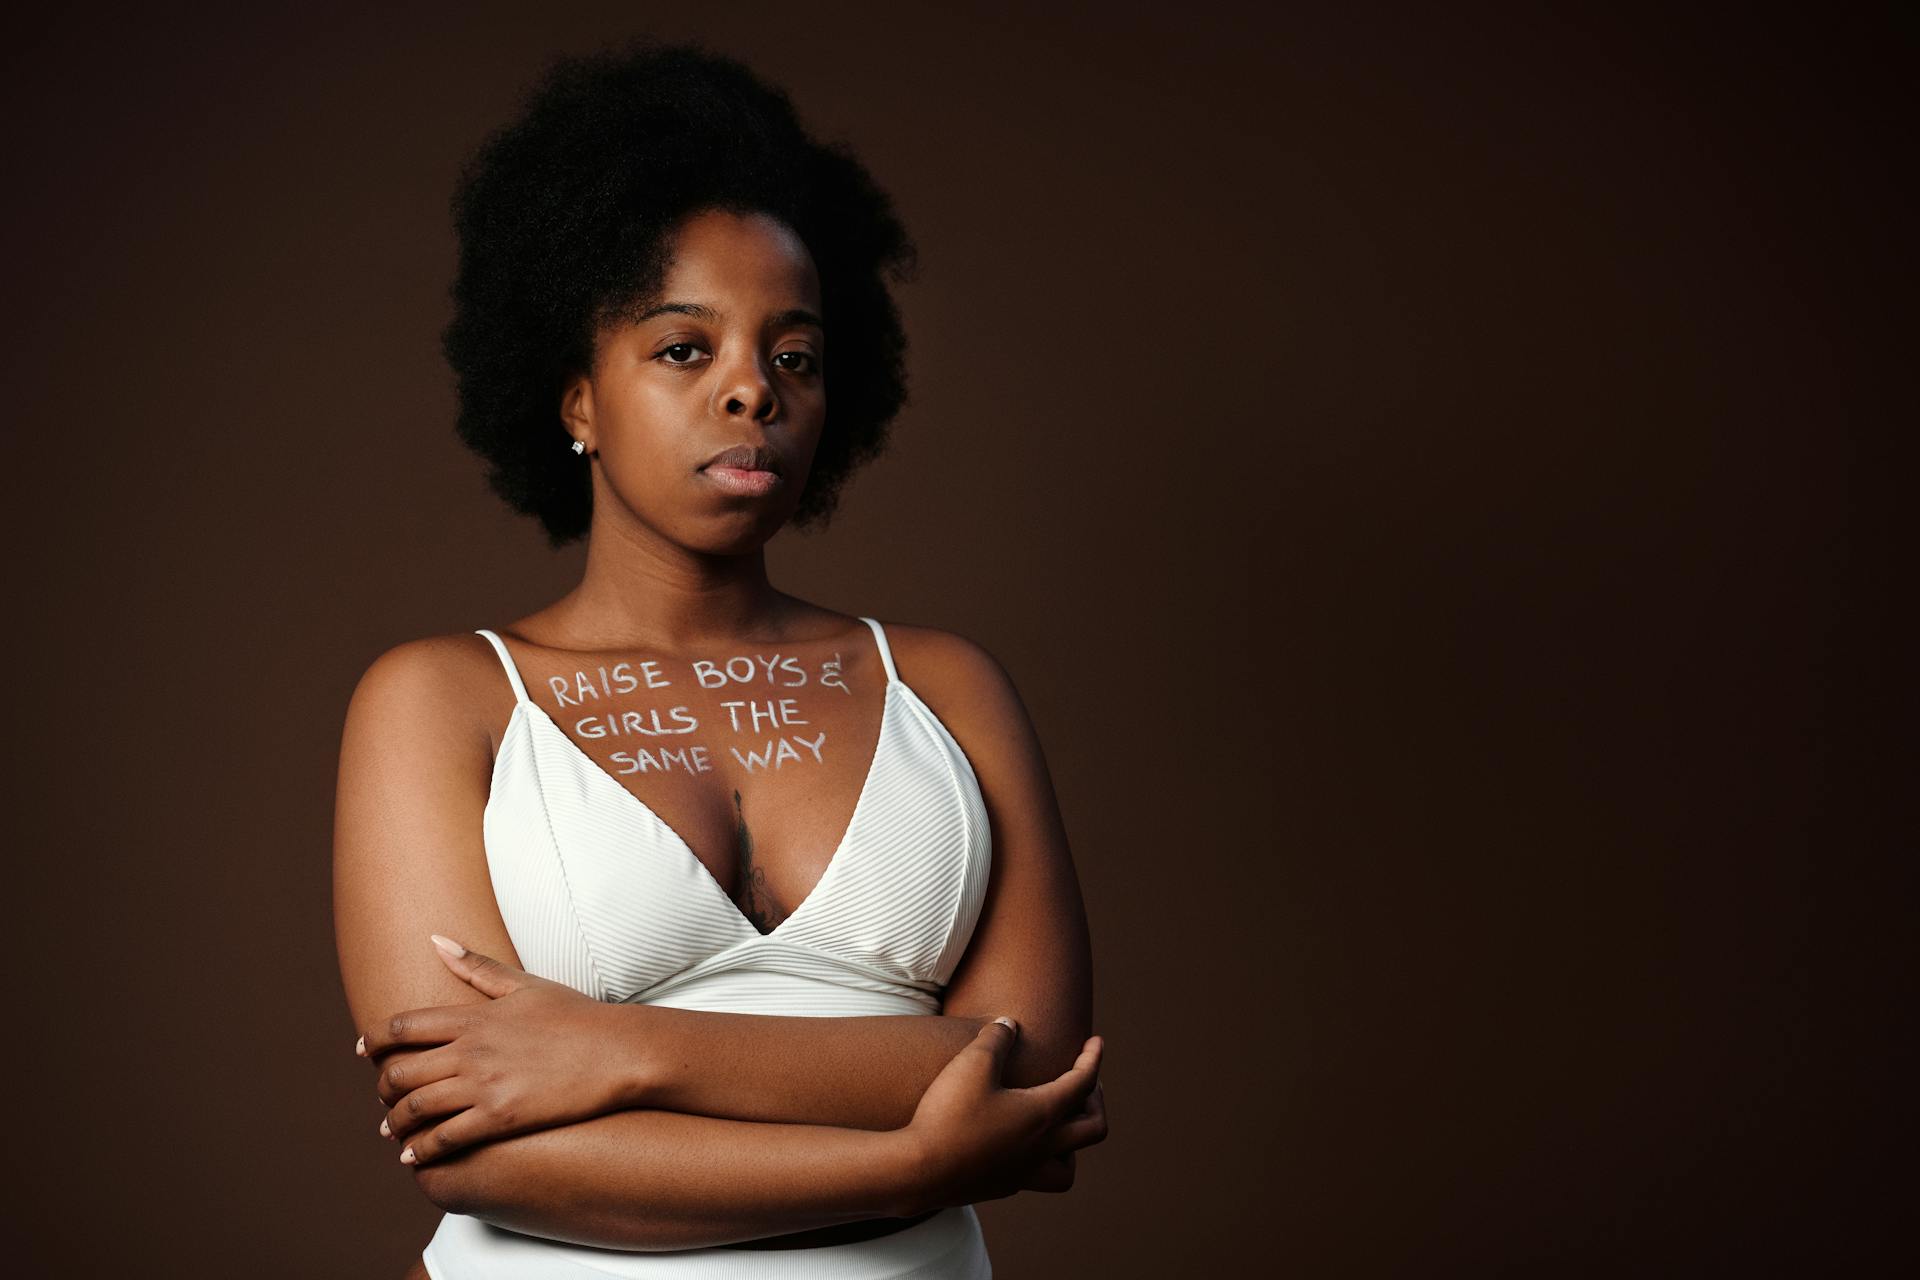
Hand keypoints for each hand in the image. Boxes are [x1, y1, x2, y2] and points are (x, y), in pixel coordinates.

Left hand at [356, 935, 629, 1166]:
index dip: (375, 1041)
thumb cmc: (576, 1016)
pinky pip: (445, 1138)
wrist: (618, 1052)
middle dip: (382, 1087)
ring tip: (391, 1130)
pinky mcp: (500, 1118)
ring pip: (415, 1108)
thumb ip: (476, 967)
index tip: (365, 1050)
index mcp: (474, 1017)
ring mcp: (484, 1086)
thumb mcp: (525, 984)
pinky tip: (414, 1156)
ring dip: (394, 1122)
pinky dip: (422, 1149)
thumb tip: (435, 940)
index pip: (403, 1027)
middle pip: (399, 1071)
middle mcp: (470, 1051)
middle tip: (383, 1095)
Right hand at [900, 1020, 1107, 1212]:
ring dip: (1073, 1146)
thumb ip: (995, 1038)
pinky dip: (1037, 1160)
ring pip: (1067, 1169)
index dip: (1093, 1058)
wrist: (917, 1170)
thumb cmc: (948, 1114)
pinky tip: (1017, 1145)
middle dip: (1096, 1102)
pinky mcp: (1000, 1187)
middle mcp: (1040, 1147)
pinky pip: (1034, 1177)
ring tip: (1059, 1126)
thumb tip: (1009, 1024)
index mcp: (1042, 1114)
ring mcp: (1022, 1173)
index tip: (1096, 1042)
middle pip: (1093, 1129)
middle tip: (1088, 1085)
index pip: (1083, 1083)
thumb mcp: (972, 1063)